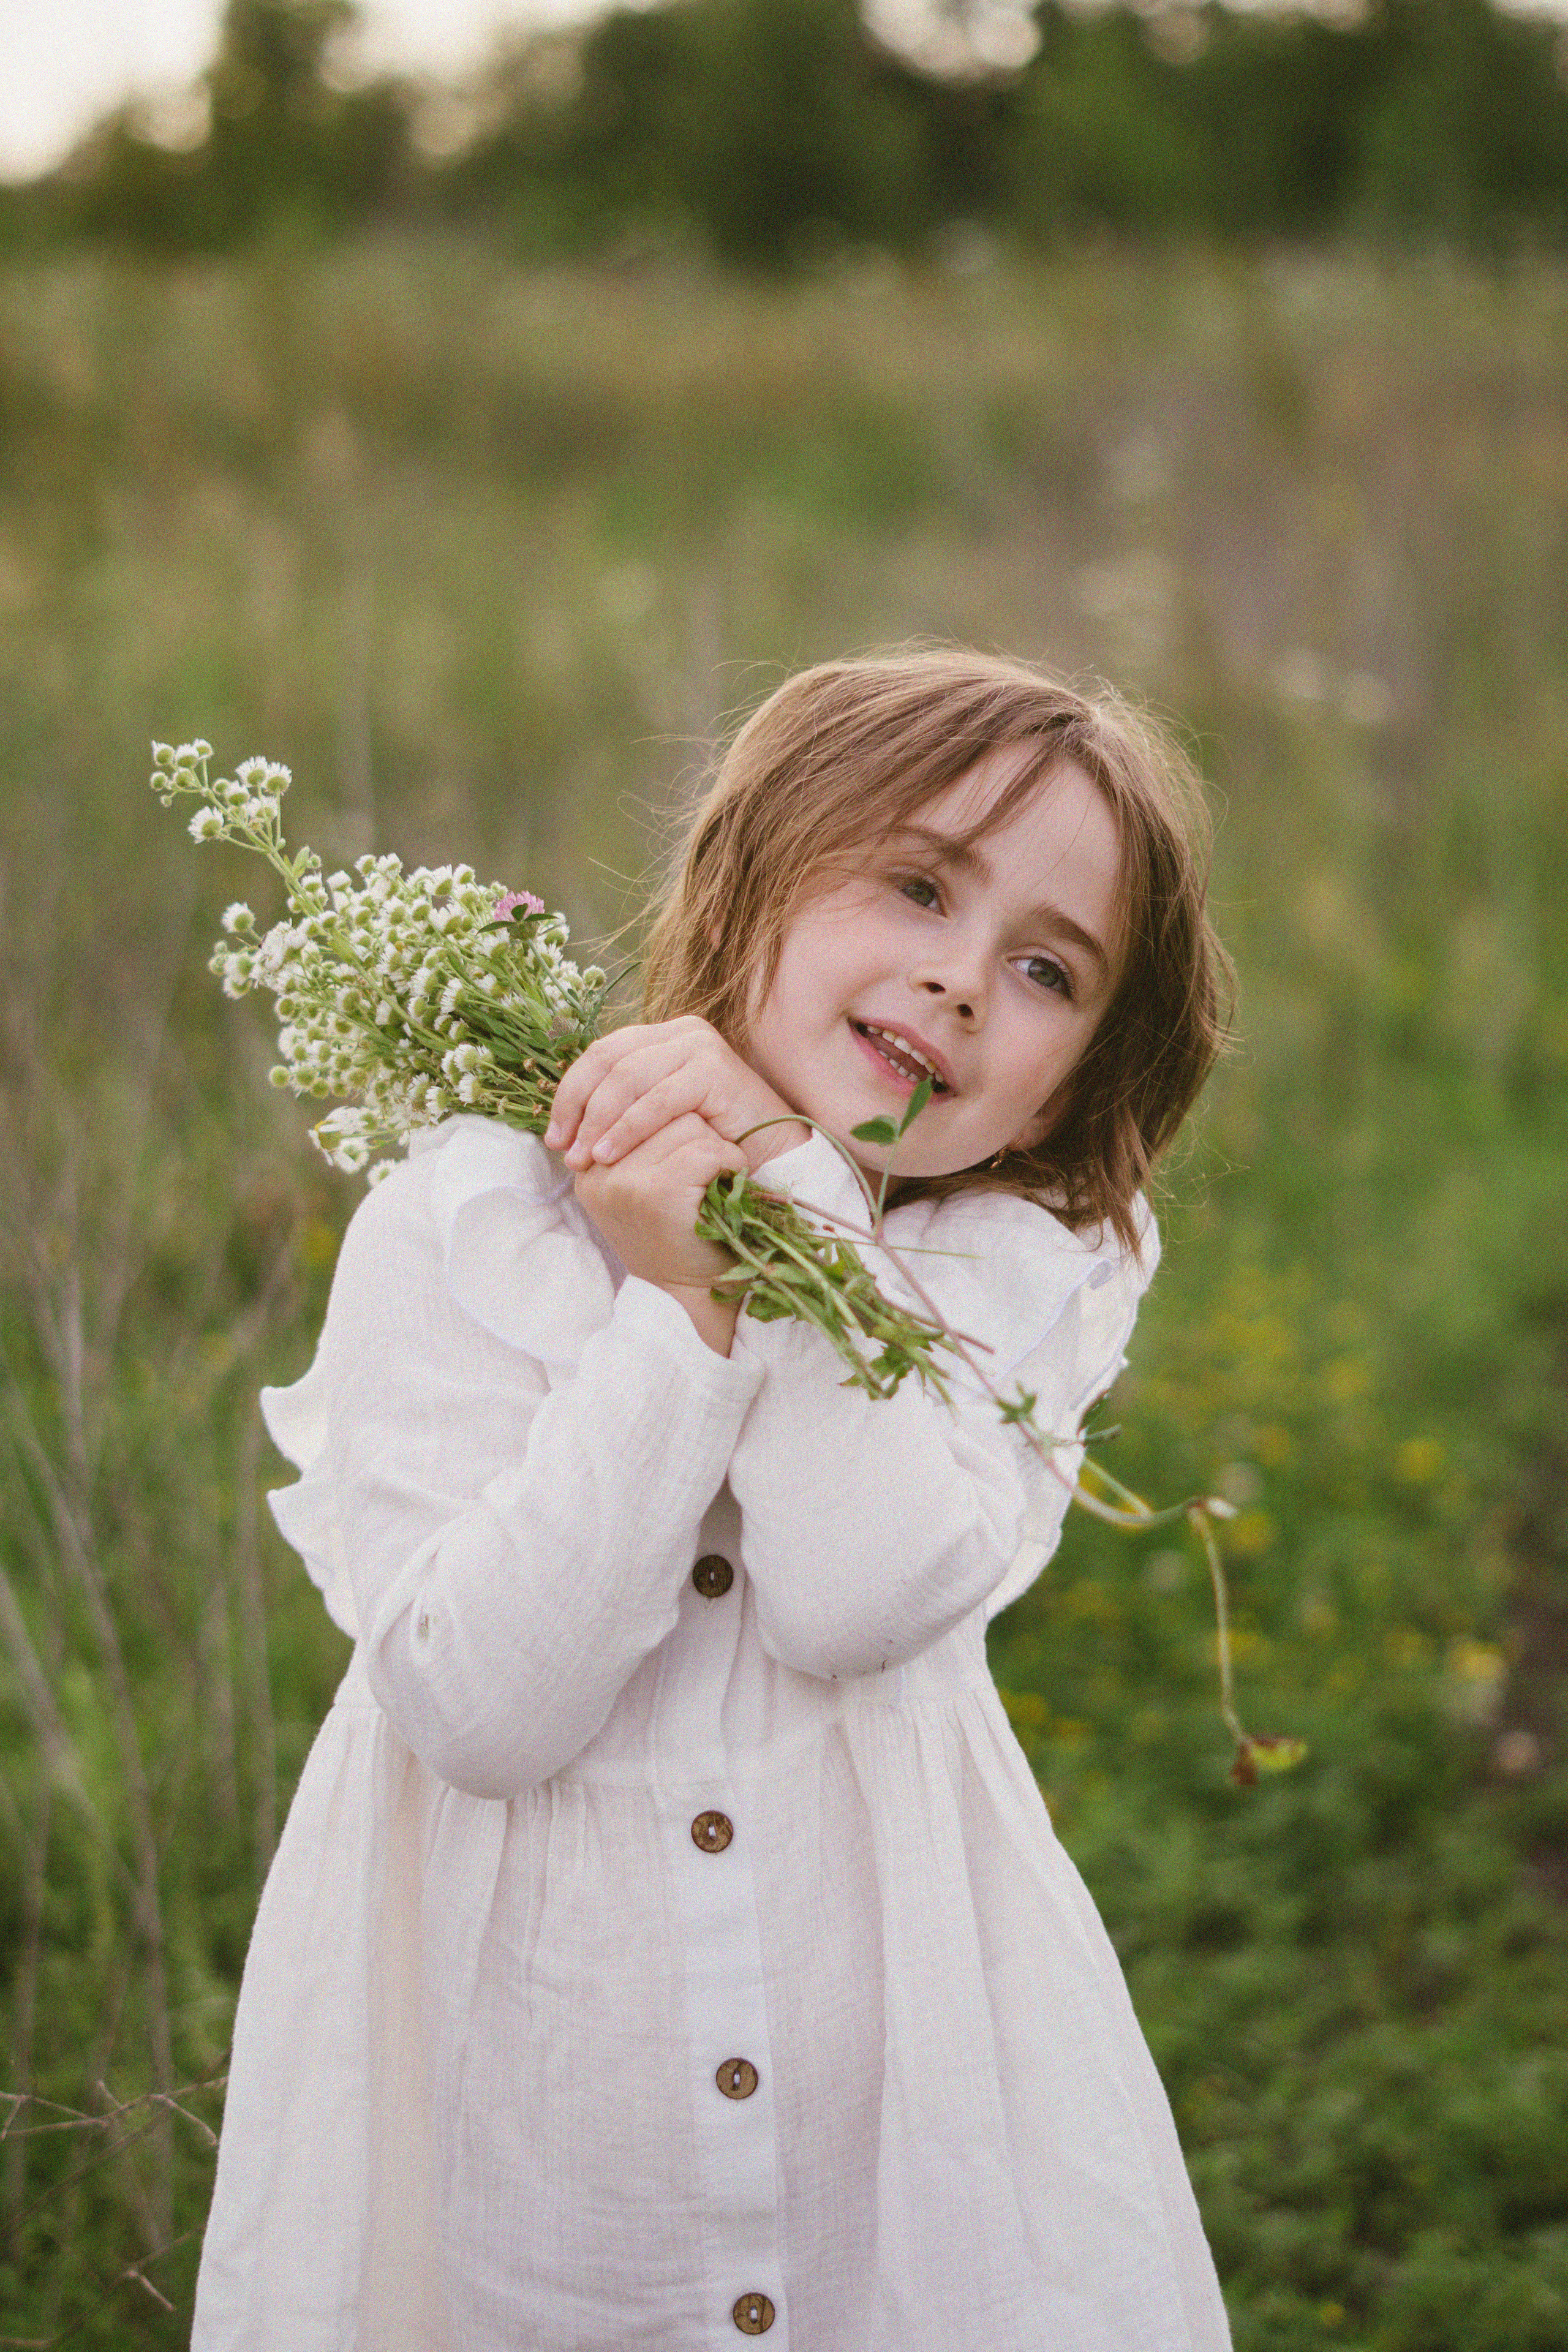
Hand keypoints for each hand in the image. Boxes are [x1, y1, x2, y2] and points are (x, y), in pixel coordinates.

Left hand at [543, 1017, 807, 1173]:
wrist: (771, 1160)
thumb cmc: (710, 1146)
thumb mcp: (656, 1122)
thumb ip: (619, 1109)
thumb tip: (562, 1126)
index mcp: (660, 1038)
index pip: (600, 1055)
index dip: (569, 1094)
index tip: (554, 1138)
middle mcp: (680, 1032)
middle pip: (608, 1060)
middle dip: (579, 1107)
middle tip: (565, 1150)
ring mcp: (699, 1046)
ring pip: (629, 1078)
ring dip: (600, 1121)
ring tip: (586, 1159)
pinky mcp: (715, 1069)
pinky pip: (659, 1098)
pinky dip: (630, 1127)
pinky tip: (612, 1154)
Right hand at [572, 1112, 746, 1354]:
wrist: (691, 1296)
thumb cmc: (677, 1233)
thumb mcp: (644, 1180)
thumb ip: (637, 1135)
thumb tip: (648, 1074)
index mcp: (588, 1161)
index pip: (626, 1095)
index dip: (664, 1107)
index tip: (686, 1137)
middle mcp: (596, 1168)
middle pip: (656, 1103)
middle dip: (692, 1127)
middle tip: (704, 1164)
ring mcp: (622, 1180)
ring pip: (685, 1122)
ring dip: (713, 1145)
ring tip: (713, 1178)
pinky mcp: (655, 1192)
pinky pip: (706, 1149)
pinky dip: (728, 1164)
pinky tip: (725, 1187)